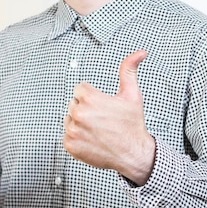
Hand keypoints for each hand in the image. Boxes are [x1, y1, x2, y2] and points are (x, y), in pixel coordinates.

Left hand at [63, 50, 154, 185]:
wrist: (134, 154)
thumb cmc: (132, 125)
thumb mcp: (132, 94)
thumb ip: (129, 70)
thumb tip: (139, 53)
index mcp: (90, 99)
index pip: (80, 89)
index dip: (92, 96)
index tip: (102, 105)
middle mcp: (79, 114)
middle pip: (74, 103)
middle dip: (86, 109)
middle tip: (102, 118)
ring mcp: (73, 130)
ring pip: (69, 119)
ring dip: (80, 123)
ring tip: (97, 129)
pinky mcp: (70, 145)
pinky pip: (67, 135)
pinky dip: (77, 137)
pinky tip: (92, 138)